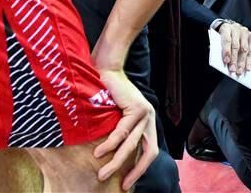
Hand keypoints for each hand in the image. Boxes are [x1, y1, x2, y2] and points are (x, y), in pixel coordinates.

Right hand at [93, 69, 157, 189]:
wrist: (108, 70)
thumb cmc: (107, 95)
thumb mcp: (115, 118)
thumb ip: (119, 134)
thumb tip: (109, 158)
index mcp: (147, 123)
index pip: (150, 151)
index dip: (141, 169)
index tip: (127, 184)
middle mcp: (150, 119)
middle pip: (148, 151)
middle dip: (134, 171)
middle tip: (121, 185)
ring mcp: (146, 113)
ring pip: (132, 143)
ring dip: (117, 161)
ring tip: (102, 173)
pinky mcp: (137, 107)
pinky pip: (123, 131)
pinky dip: (111, 143)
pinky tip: (99, 152)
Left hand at [217, 21, 250, 75]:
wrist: (229, 26)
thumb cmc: (222, 35)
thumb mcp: (218, 38)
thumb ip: (220, 48)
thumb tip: (225, 62)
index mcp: (226, 28)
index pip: (227, 40)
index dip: (227, 51)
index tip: (226, 61)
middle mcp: (237, 28)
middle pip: (236, 46)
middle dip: (234, 59)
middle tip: (233, 69)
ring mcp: (245, 32)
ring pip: (245, 49)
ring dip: (242, 62)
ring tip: (240, 71)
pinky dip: (249, 60)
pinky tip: (247, 67)